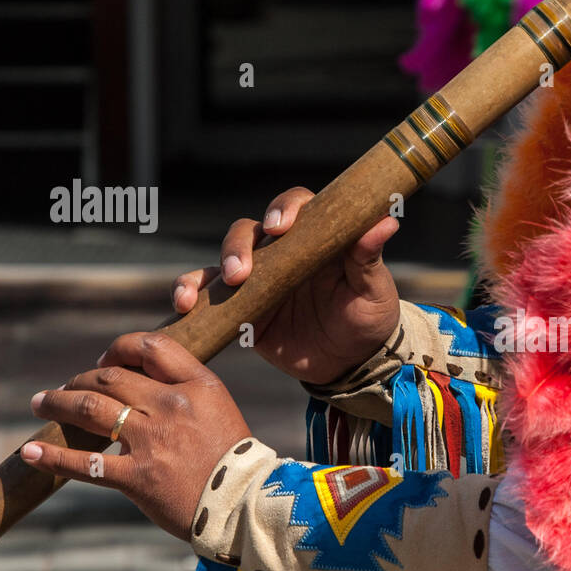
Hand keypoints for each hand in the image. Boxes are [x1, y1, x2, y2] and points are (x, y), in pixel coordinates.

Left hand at [20, 332, 251, 540]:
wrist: (244, 504)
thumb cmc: (231, 458)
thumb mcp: (217, 408)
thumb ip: (183, 390)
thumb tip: (136, 381)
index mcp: (197, 385)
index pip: (150, 346)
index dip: (118, 349)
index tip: (103, 362)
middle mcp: (172, 406)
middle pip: (110, 377)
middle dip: (79, 379)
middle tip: (64, 388)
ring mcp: (152, 441)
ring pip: (89, 409)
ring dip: (57, 403)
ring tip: (40, 404)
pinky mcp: (137, 477)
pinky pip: (85, 464)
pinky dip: (52, 457)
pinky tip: (31, 452)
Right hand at [171, 187, 401, 384]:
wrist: (350, 363)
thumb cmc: (368, 318)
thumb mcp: (374, 290)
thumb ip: (369, 256)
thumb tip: (386, 220)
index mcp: (315, 236)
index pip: (295, 207)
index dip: (284, 208)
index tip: (281, 226)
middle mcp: (282, 250)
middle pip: (249, 231)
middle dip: (239, 246)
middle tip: (241, 273)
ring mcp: (257, 277)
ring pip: (223, 259)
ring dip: (211, 270)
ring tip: (208, 292)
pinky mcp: (239, 306)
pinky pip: (208, 294)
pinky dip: (191, 295)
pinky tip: (185, 306)